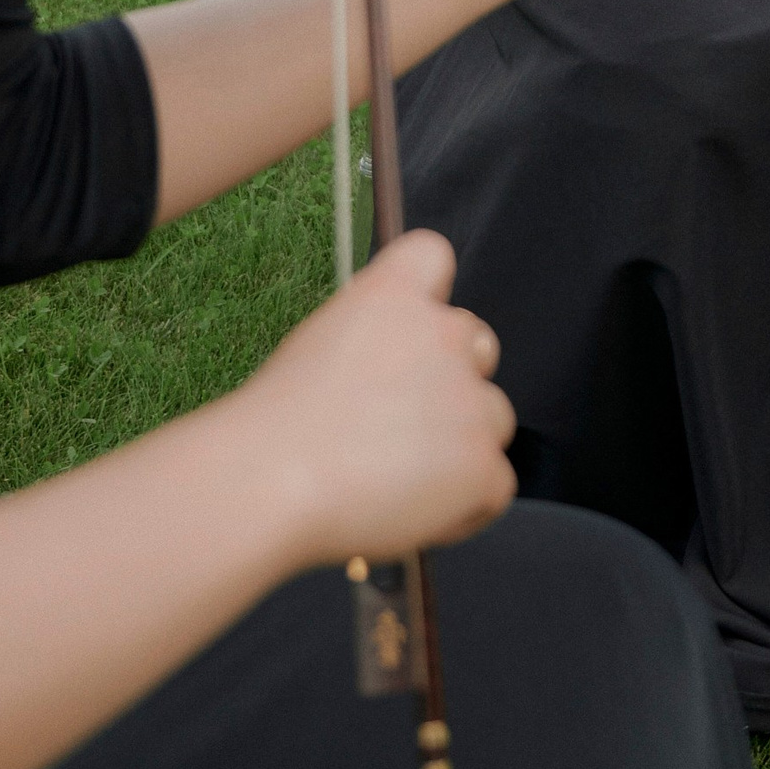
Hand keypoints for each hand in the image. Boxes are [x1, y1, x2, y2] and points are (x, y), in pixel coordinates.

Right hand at [241, 232, 515, 564]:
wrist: (273, 481)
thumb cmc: (276, 427)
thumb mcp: (318, 348)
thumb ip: (373, 343)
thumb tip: (393, 373)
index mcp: (393, 295)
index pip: (432, 255)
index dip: (427, 292)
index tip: (410, 330)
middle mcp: (443, 334)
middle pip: (478, 344)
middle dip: (453, 379)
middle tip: (401, 425)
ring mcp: (470, 400)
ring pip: (493, 417)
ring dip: (462, 444)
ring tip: (399, 480)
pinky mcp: (483, 464)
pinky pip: (496, 485)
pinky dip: (466, 505)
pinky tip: (414, 513)